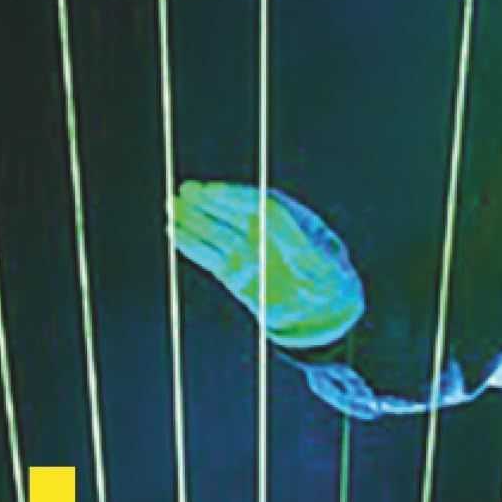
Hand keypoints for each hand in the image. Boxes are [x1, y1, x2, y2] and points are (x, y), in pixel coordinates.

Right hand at [174, 182, 363, 349]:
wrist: (325, 311)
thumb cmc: (330, 281)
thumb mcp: (323, 264)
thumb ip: (300, 245)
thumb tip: (280, 231)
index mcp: (289, 220)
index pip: (257, 203)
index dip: (233, 195)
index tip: (211, 190)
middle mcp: (265, 231)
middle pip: (233, 212)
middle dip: (209, 202)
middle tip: (185, 191)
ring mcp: (249, 250)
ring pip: (217, 232)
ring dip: (194, 220)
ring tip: (172, 207)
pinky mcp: (235, 272)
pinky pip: (209, 255)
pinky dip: (192, 245)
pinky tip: (175, 233)